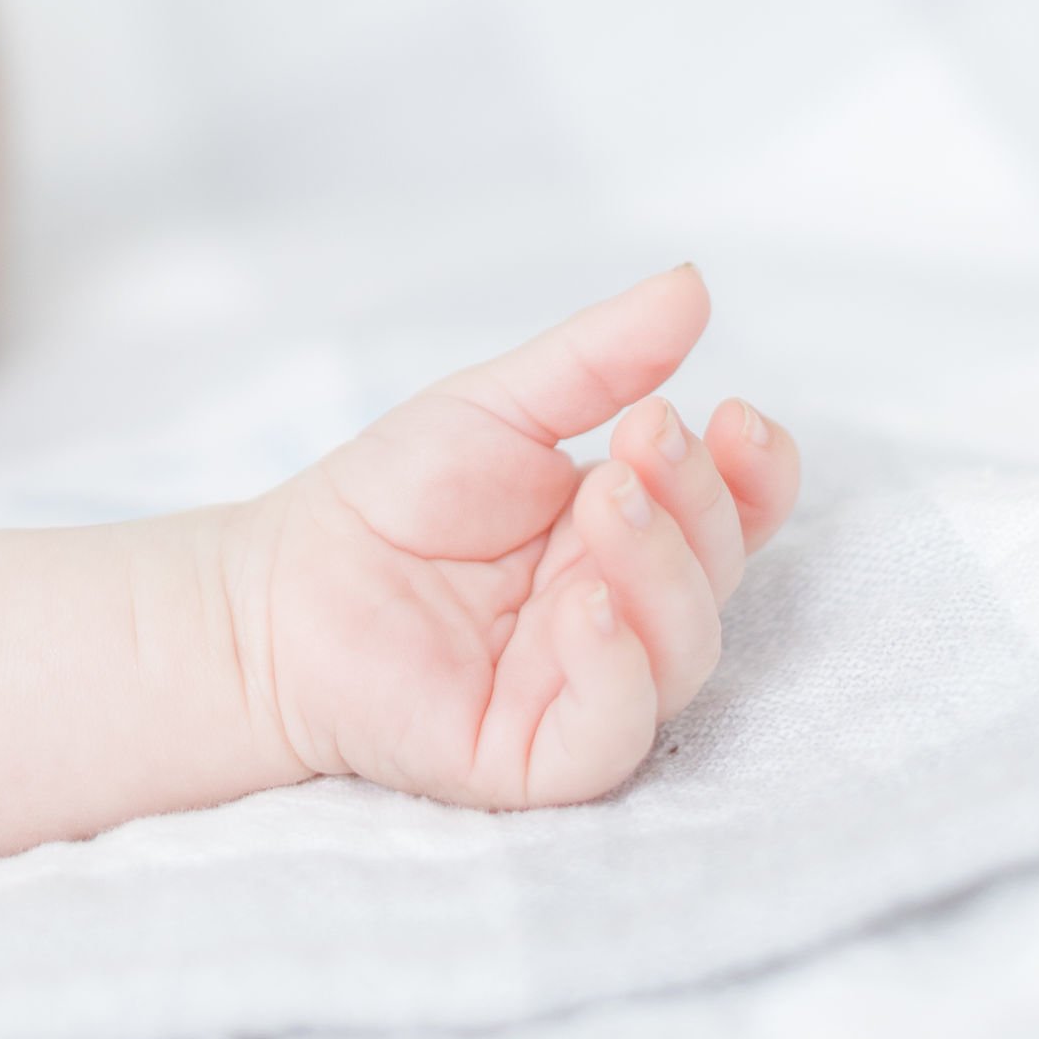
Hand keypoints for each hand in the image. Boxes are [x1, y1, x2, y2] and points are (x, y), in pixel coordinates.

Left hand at [226, 269, 796, 810]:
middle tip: (642, 438)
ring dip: (662, 569)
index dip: (759, 474)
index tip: (738, 417)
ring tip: (606, 498)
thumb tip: (693, 283)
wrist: (280, 582)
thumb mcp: (499, 406)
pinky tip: (585, 603)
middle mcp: (623, 614)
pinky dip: (615, 668)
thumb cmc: (390, 497)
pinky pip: (612, 732)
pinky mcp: (536, 755)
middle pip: (717, 573)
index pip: (736, 514)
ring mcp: (584, 687)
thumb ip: (598, 358)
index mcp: (627, 535)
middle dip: (698, 501)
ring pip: (682, 651)